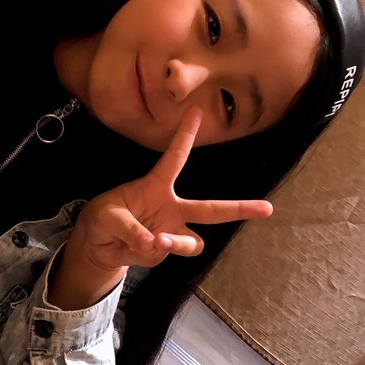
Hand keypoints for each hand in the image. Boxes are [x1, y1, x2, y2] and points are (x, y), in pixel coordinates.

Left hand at [73, 107, 272, 273]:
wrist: (96, 245)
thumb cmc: (103, 219)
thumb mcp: (108, 216)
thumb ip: (131, 229)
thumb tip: (156, 244)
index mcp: (157, 187)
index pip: (175, 159)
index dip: (186, 136)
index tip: (197, 110)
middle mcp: (171, 208)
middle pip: (212, 210)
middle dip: (240, 208)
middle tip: (268, 208)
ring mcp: (171, 231)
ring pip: (194, 241)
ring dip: (179, 242)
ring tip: (159, 240)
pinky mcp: (163, 252)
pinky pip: (164, 254)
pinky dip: (148, 253)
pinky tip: (133, 249)